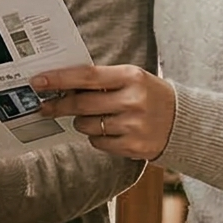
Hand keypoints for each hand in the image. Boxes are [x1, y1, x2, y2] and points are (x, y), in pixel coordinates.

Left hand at [32, 64, 174, 160]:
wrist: (185, 122)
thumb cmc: (150, 95)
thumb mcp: (132, 79)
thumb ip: (102, 80)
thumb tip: (61, 85)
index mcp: (131, 77)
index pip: (86, 76)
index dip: (59, 79)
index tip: (37, 81)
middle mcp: (132, 100)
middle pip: (81, 104)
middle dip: (58, 106)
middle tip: (44, 106)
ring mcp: (133, 125)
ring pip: (86, 125)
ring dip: (81, 122)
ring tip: (95, 117)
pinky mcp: (133, 146)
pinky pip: (98, 143)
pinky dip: (97, 137)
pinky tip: (110, 130)